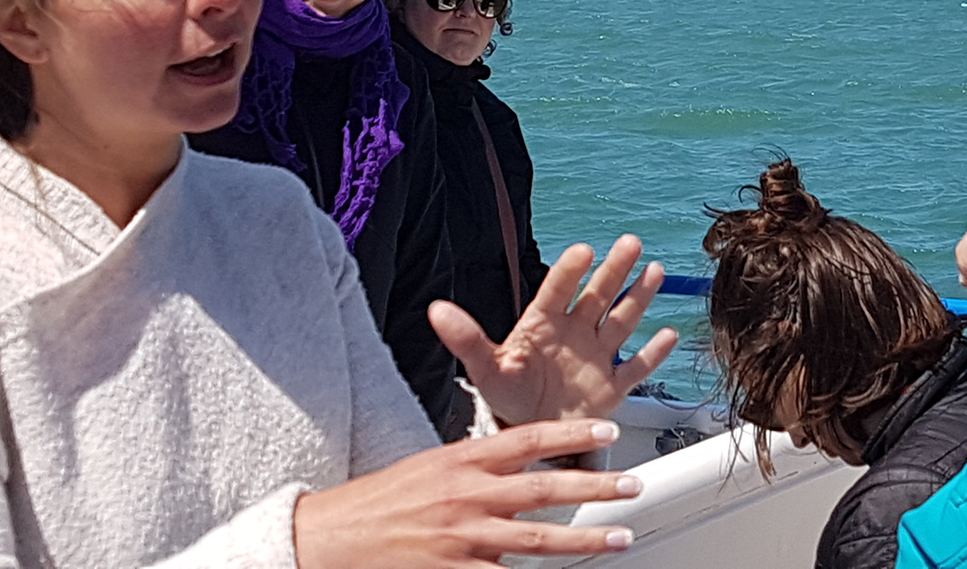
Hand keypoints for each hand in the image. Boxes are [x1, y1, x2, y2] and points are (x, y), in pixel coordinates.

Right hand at [293, 418, 641, 568]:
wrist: (332, 535)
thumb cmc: (382, 500)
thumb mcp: (431, 464)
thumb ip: (476, 465)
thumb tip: (517, 463)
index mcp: (463, 459)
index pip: (528, 438)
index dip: (572, 433)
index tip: (608, 428)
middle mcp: (469, 495)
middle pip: (545, 488)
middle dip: (595, 487)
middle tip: (634, 485)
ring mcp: (464, 537)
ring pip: (537, 538)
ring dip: (584, 539)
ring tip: (620, 536)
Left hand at [430, 235, 678, 426]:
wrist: (532, 435)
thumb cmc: (508, 396)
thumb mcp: (485, 366)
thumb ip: (465, 338)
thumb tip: (437, 311)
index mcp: (543, 323)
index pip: (557, 291)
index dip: (570, 271)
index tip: (583, 250)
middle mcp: (575, 332)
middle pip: (597, 295)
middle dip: (615, 270)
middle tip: (630, 243)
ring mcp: (596, 356)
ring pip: (622, 321)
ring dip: (638, 297)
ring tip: (654, 271)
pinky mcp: (612, 386)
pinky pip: (636, 368)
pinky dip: (653, 354)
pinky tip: (668, 334)